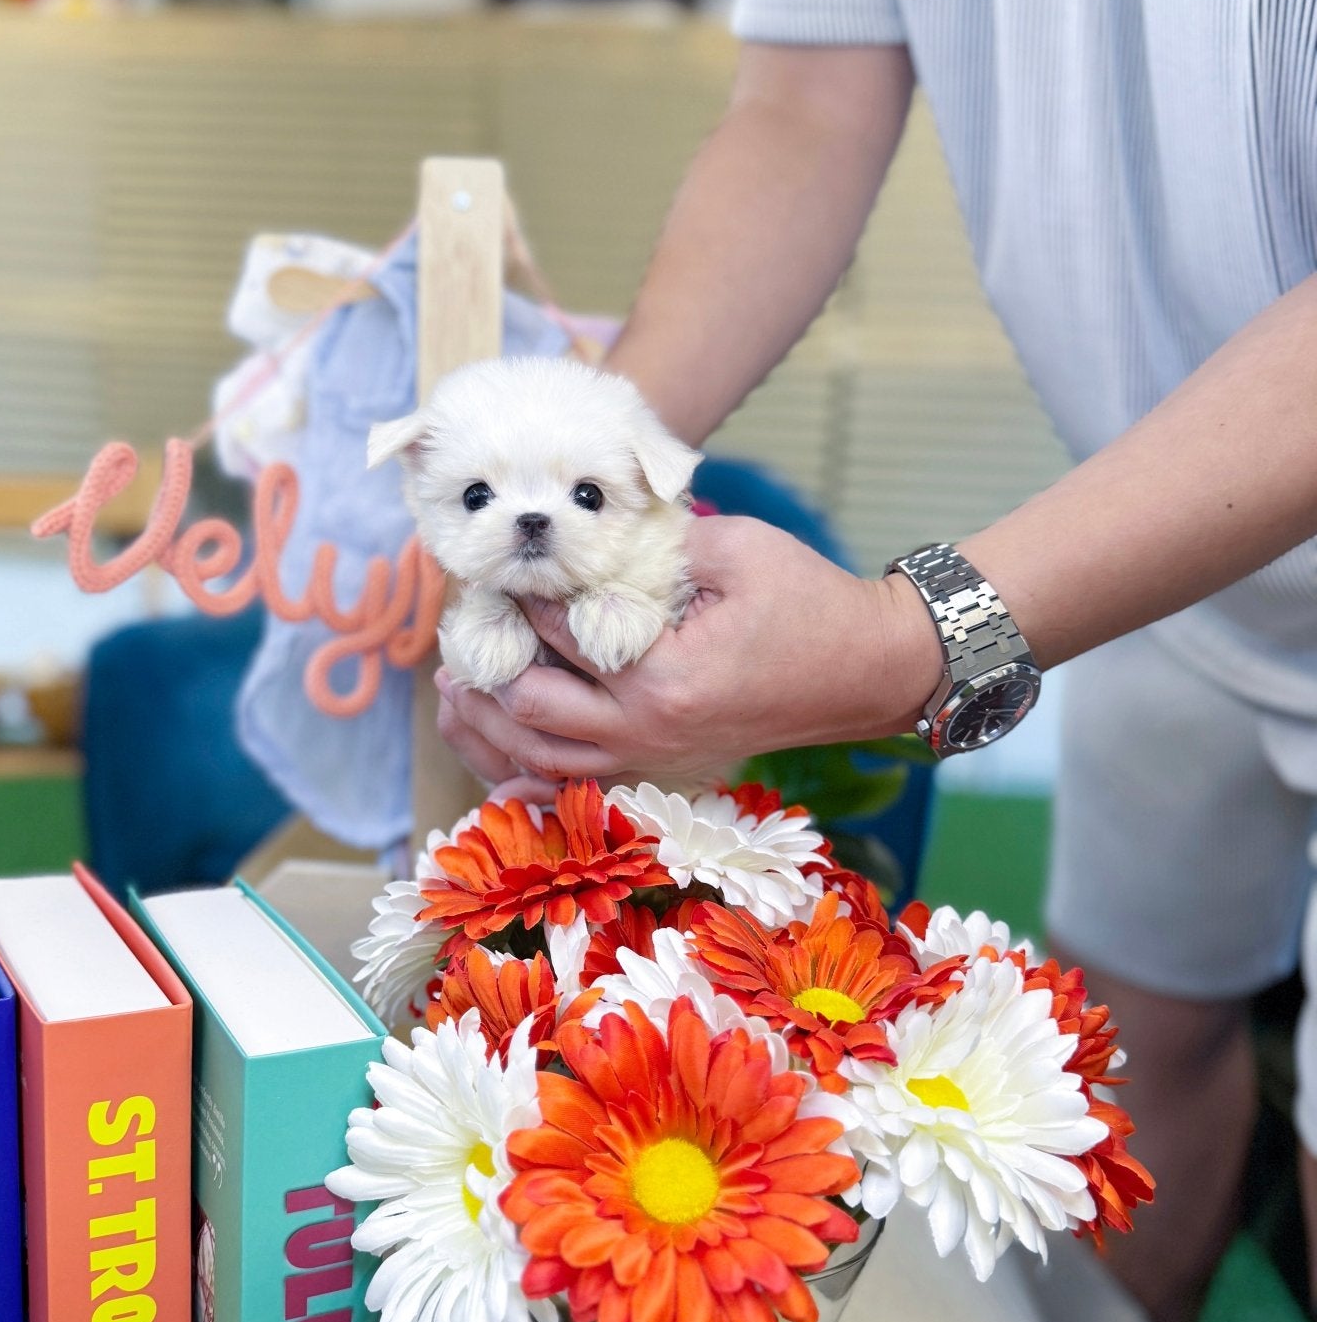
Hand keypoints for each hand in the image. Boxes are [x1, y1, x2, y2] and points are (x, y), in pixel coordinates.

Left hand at [434, 515, 944, 785]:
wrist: (867, 670)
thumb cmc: (810, 604)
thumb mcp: (738, 549)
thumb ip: (658, 540)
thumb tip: (590, 532)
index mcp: (665, 679)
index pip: (559, 638)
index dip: (519, 600)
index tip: (496, 570)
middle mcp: (649, 732)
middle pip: (530, 713)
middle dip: (484, 671)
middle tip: (459, 633)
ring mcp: (655, 760)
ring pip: (540, 763)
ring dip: (490, 729)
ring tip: (453, 691)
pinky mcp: (662, 769)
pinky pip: (575, 789)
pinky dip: (526, 776)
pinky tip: (493, 755)